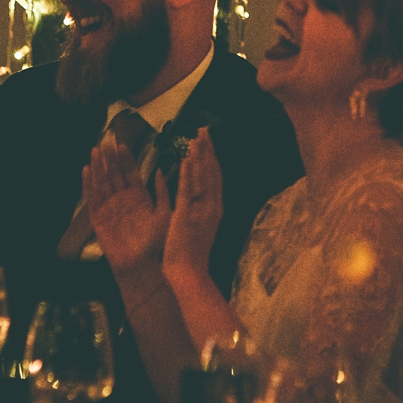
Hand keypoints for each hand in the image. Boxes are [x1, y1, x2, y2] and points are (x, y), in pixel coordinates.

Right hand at [84, 135, 170, 274]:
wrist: (142, 266)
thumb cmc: (157, 243)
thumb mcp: (165, 213)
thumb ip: (163, 192)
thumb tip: (162, 170)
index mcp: (139, 197)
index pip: (131, 173)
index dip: (126, 159)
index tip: (122, 144)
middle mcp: (123, 200)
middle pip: (115, 174)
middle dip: (110, 158)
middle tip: (106, 141)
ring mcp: (110, 209)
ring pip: (102, 183)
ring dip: (98, 167)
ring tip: (95, 150)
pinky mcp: (99, 219)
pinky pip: (92, 199)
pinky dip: (88, 184)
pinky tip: (86, 170)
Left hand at [163, 130, 224, 284]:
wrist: (189, 273)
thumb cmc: (191, 252)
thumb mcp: (201, 225)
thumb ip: (201, 207)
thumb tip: (201, 190)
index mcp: (216, 207)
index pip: (216, 176)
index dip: (212, 157)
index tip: (208, 140)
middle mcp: (213, 205)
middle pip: (212, 171)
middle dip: (208, 149)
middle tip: (203, 129)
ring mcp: (201, 209)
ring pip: (202, 177)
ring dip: (199, 155)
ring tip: (196, 137)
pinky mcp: (186, 215)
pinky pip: (188, 190)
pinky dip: (188, 173)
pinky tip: (186, 158)